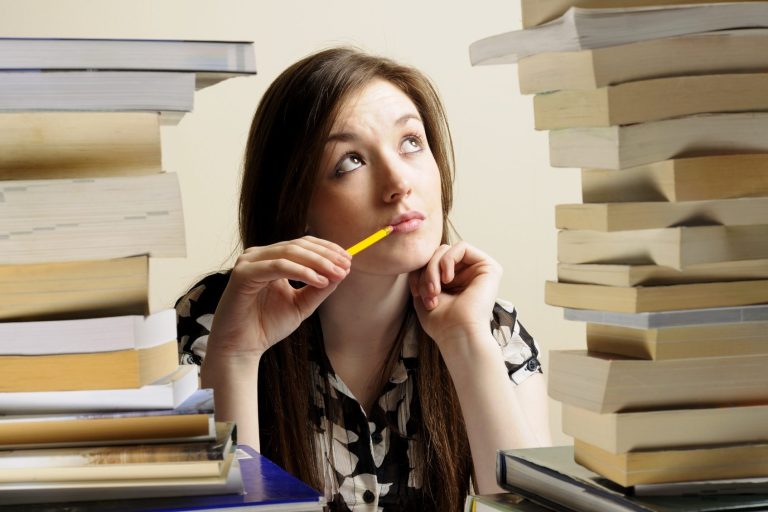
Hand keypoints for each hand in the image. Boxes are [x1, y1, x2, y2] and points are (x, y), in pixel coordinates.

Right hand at [207, 236, 350, 357]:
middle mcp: (258, 256)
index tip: (348, 260)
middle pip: (298, 245)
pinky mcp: (243, 274)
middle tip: (346, 265)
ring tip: (337, 273)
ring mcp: (249, 263)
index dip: (327, 250)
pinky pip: (278, 267)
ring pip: (290, 253)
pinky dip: (301, 272)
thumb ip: (319, 289)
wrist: (241, 349)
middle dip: (326, 255)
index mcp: (270, 259)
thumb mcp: (301, 305)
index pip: (302, 245)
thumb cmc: (266, 327)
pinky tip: (319, 281)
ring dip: (318, 262)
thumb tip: (341, 272)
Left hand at [408, 242, 501, 350]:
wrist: (457, 335)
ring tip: (434, 290)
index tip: (415, 292)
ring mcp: (480, 270)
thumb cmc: (441, 322)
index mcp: (456, 281)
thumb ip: (423, 272)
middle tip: (426, 292)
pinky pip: (462, 247)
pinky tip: (447, 280)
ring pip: (447, 250)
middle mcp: (469, 274)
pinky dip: (447, 261)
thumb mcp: (424, 292)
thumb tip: (420, 257)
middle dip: (426, 271)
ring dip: (433, 268)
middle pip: (438, 253)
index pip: (432, 261)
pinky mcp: (490, 267)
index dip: (419, 272)